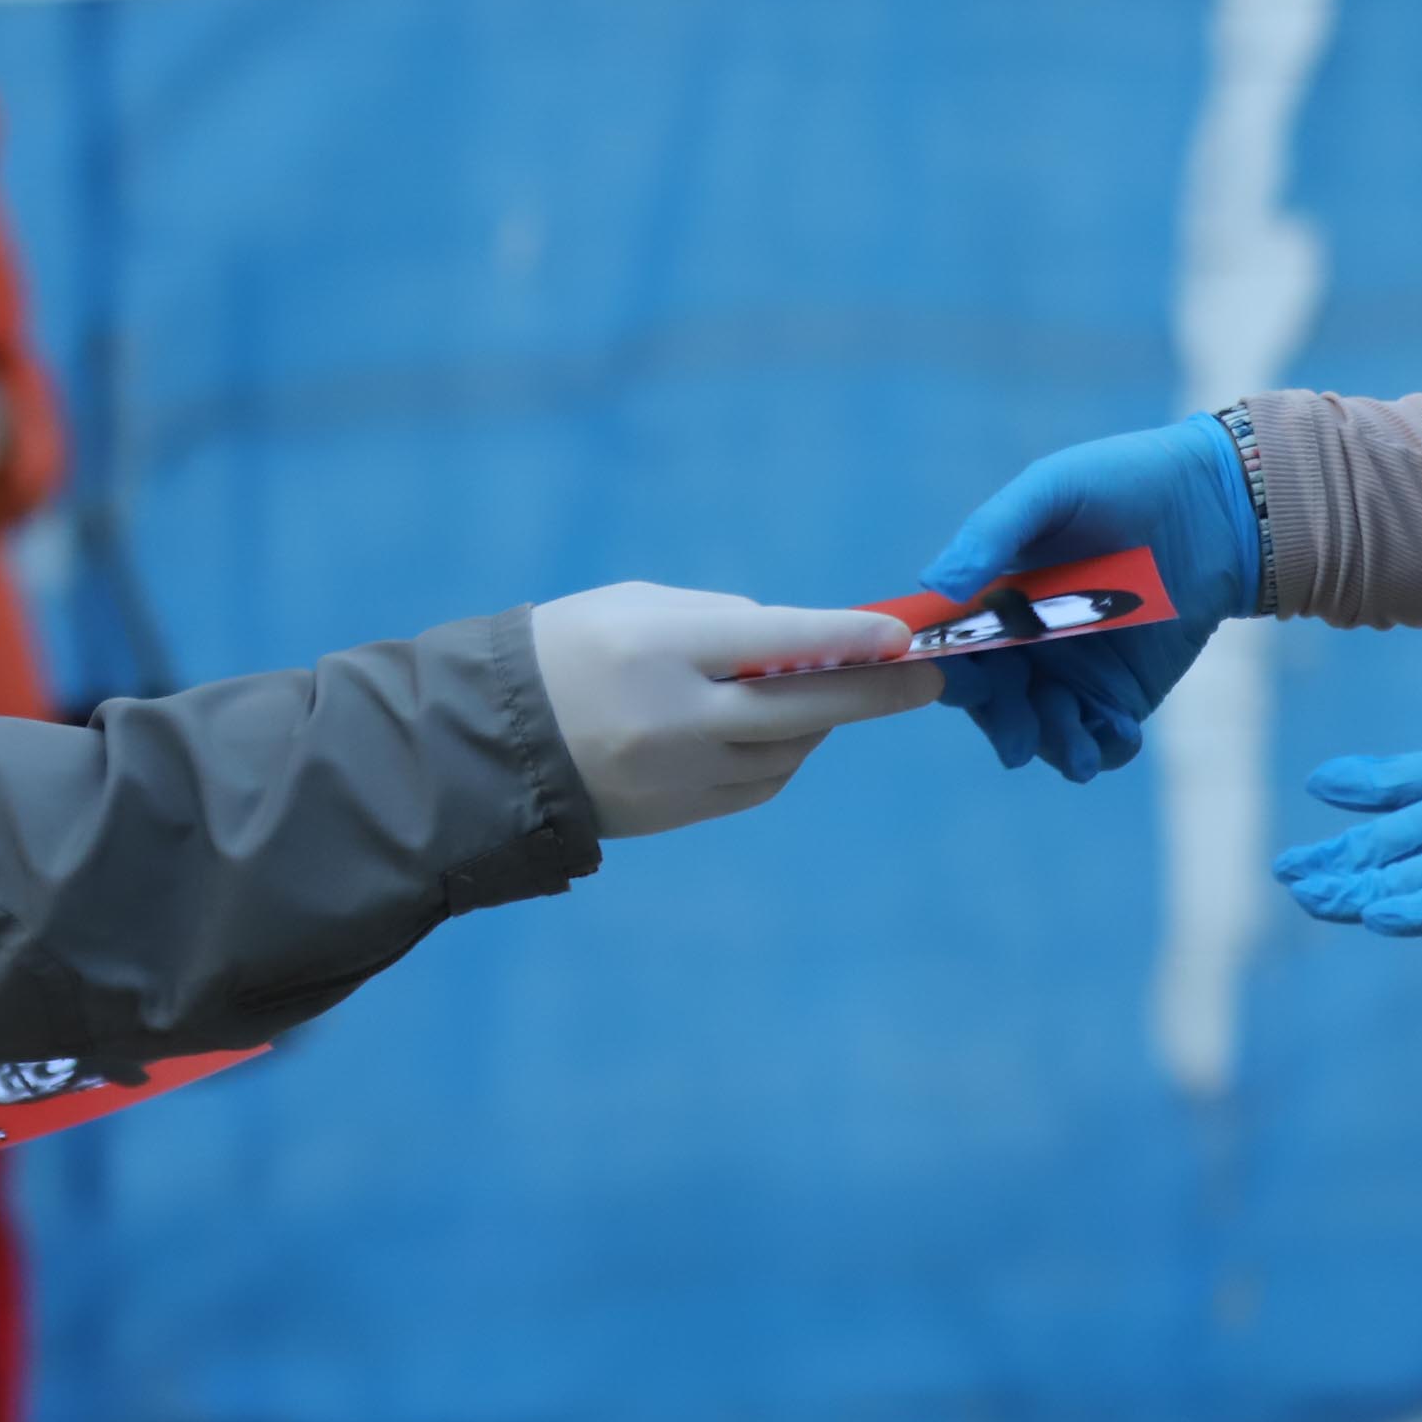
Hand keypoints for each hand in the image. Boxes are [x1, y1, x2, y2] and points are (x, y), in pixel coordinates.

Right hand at [529, 584, 939, 837]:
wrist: (494, 740)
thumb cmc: (572, 649)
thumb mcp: (636, 607)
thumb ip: (721, 621)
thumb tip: (804, 644)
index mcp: (660, 650)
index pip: (774, 640)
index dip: (845, 636)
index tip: (900, 634)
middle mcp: (676, 718)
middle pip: (800, 708)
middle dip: (873, 692)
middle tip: (926, 678)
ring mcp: (680, 774)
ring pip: (787, 751)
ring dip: (818, 722)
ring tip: (817, 696)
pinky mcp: (681, 814)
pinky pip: (760, 784)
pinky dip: (783, 755)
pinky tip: (777, 733)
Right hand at [917, 414, 1261, 783]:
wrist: (1219, 504)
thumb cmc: (1124, 482)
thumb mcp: (1051, 490)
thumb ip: (992, 532)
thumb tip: (934, 585)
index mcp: (992, 597)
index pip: (950, 642)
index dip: (943, 666)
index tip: (957, 676)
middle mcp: (1024, 643)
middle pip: (991, 699)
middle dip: (999, 721)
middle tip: (1016, 735)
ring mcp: (1073, 673)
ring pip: (1041, 730)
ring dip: (1049, 744)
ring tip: (1074, 747)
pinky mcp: (1123, 695)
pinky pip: (1099, 741)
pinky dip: (1099, 750)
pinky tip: (1117, 731)